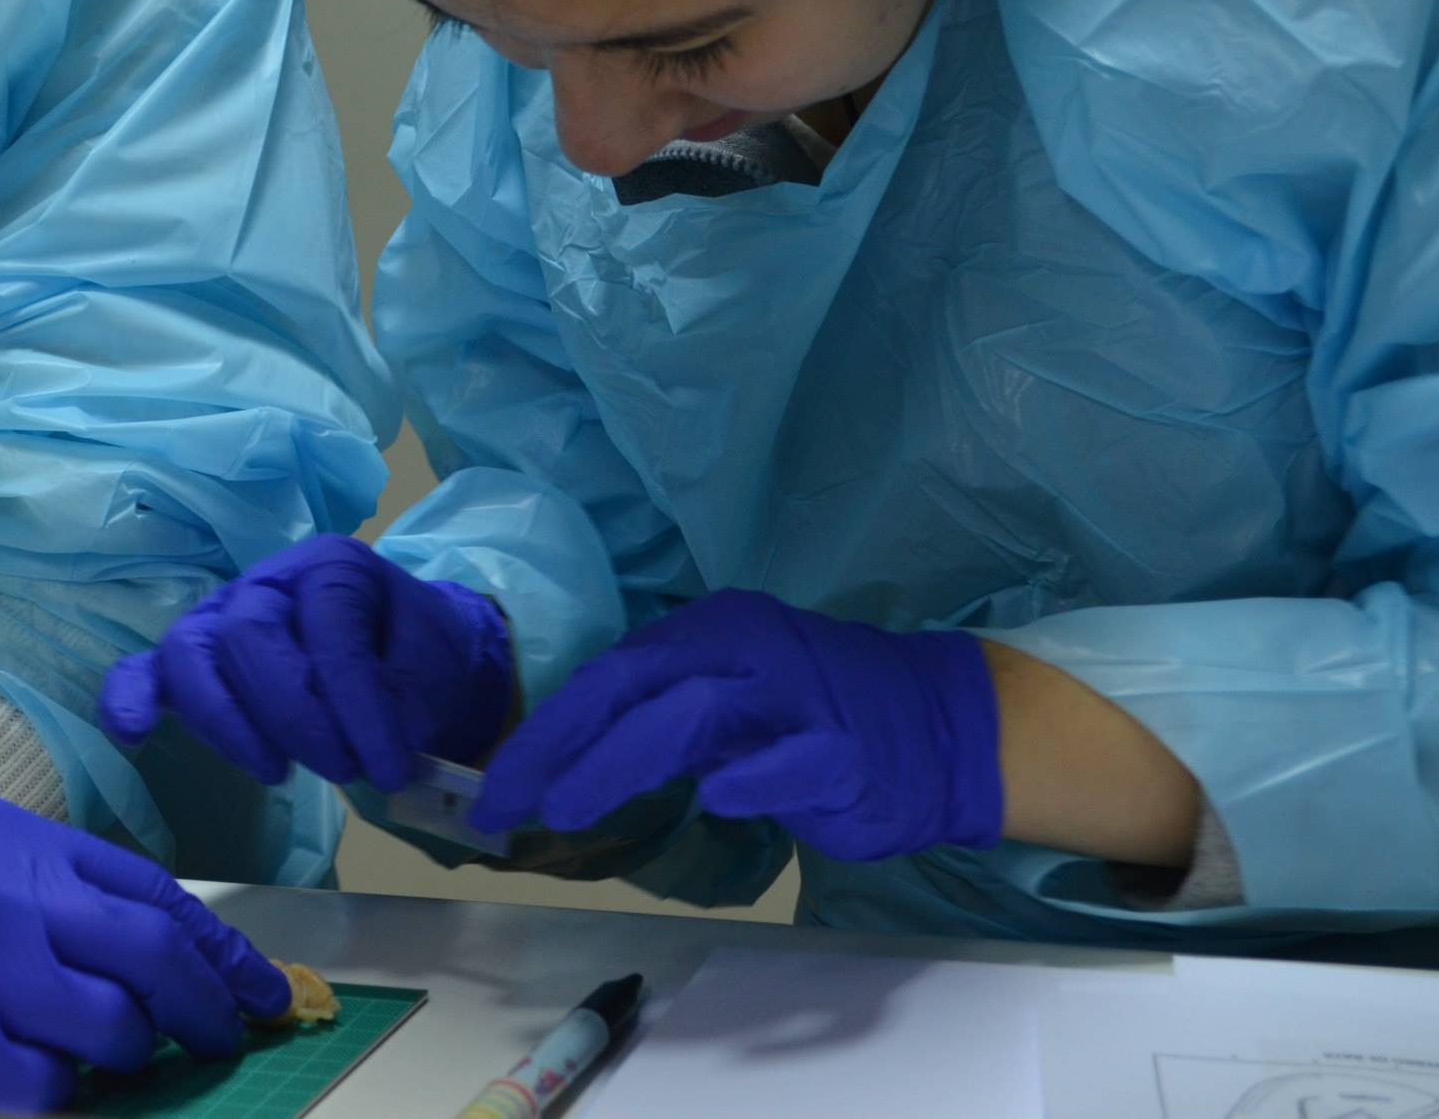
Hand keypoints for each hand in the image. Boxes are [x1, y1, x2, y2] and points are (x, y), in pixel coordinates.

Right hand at [0, 793, 290, 1114]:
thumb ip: (37, 881)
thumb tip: (128, 938)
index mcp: (10, 839)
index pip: (151, 891)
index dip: (217, 943)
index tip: (254, 980)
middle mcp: (4, 898)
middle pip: (154, 952)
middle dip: (211, 999)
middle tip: (233, 1029)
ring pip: (113, 1026)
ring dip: (138, 1051)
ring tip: (133, 1058)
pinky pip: (45, 1088)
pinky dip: (66, 1092)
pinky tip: (56, 1084)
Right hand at [100, 534, 513, 790]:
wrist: (411, 665)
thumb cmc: (417, 663)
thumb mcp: (428, 676)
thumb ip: (396, 705)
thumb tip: (373, 755)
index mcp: (332, 568)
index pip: (329, 629)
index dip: (358, 707)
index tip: (390, 768)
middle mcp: (267, 582)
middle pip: (247, 636)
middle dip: (293, 717)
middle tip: (341, 769)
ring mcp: (221, 618)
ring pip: (190, 653)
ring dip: (228, 723)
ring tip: (277, 772)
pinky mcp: (193, 663)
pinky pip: (143, 671)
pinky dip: (131, 700)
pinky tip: (135, 735)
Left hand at [466, 590, 1002, 861]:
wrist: (941, 727)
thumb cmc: (817, 715)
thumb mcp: (728, 695)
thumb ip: (658, 715)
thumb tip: (566, 760)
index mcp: (710, 630)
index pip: (608, 674)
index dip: (546, 729)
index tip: (497, 785)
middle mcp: (745, 648)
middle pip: (632, 685)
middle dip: (558, 746)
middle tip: (506, 803)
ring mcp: (795, 697)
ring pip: (691, 717)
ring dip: (618, 762)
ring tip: (563, 808)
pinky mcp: (842, 750)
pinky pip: (785, 762)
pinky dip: (746, 780)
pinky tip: (713, 801)